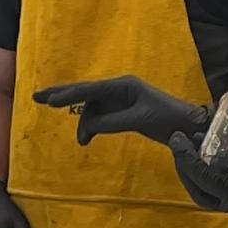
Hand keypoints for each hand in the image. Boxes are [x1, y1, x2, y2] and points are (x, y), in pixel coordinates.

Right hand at [34, 76, 211, 146]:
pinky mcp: (124, 113)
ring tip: (83, 141)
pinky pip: (101, 117)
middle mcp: (120, 89)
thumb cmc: (168, 119)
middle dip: (63, 97)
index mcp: (123, 85)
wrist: (189, 127)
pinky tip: (87, 136)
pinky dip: (93, 126)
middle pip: (86, 92)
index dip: (68, 95)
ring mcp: (121, 101)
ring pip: (93, 109)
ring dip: (85, 123)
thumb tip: (88, 126)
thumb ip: (112, 121)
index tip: (48, 100)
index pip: (90, 90)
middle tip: (38, 99)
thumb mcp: (139, 120)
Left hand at [169, 127, 227, 218]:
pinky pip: (225, 187)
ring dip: (197, 173)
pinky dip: (212, 173)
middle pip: (204, 196)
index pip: (208, 184)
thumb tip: (209, 161)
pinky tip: (208, 153)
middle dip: (186, 172)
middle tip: (178, 145)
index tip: (179, 140)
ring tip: (187, 147)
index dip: (188, 162)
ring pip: (212, 194)